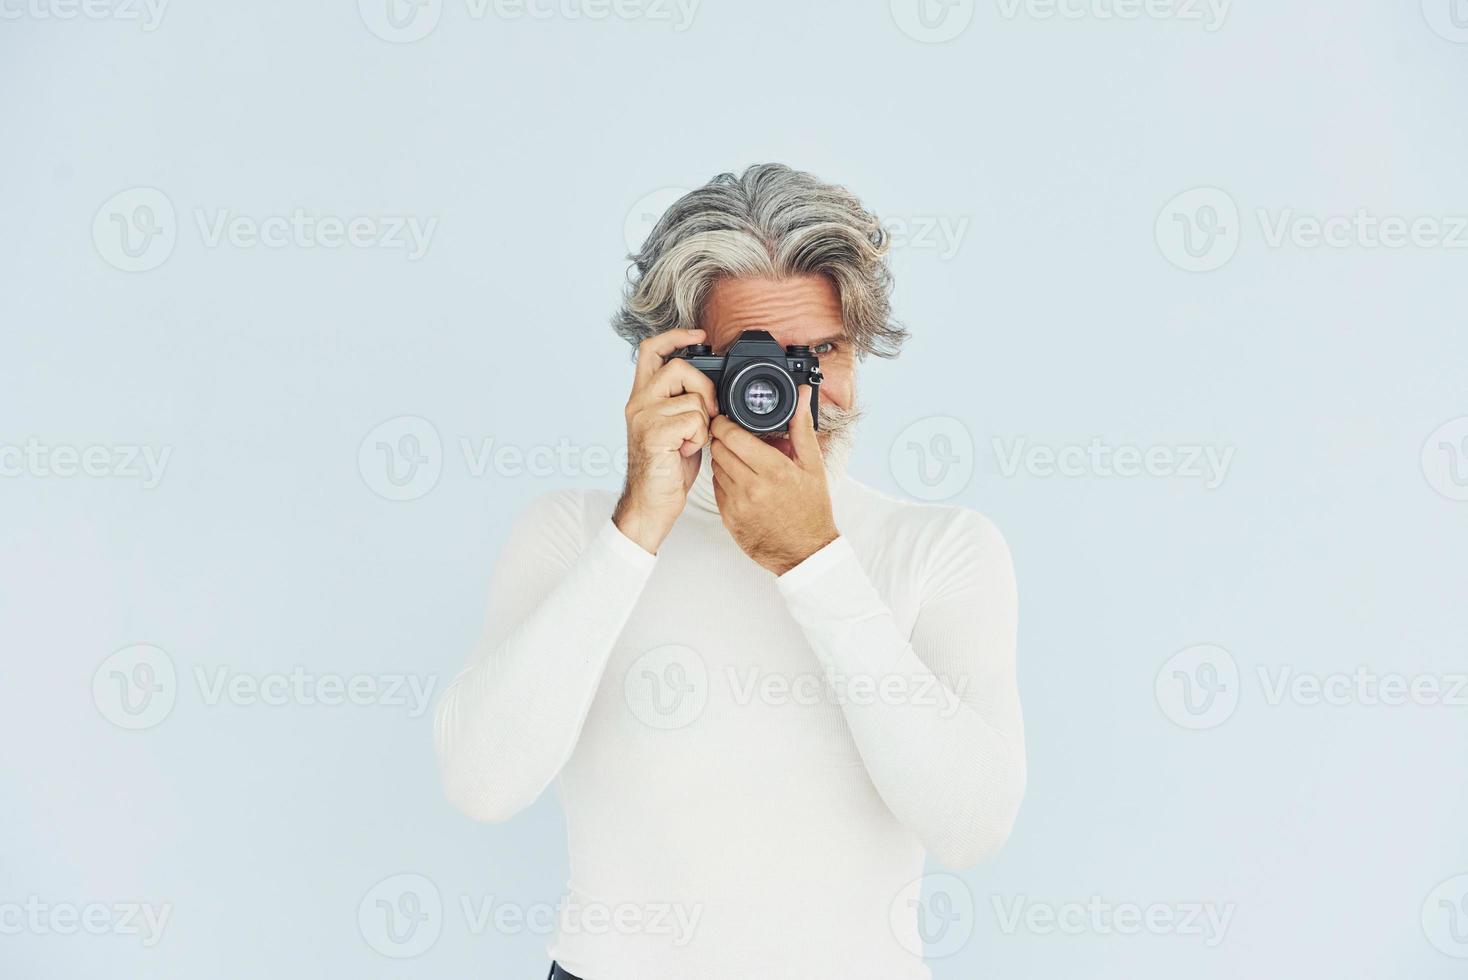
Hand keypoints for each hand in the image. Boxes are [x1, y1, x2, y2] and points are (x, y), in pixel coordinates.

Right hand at [613, 329, 718, 554]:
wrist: (651, 503)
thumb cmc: (666, 469)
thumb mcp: (675, 427)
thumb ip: (683, 402)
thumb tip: (709, 387)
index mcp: (642, 397)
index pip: (651, 350)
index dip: (676, 336)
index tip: (699, 335)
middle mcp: (638, 402)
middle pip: (679, 367)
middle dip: (704, 388)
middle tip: (708, 415)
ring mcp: (643, 417)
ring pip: (693, 398)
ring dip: (703, 422)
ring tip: (689, 441)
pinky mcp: (654, 433)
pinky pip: (693, 420)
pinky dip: (698, 438)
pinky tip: (685, 451)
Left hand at [709, 385, 837, 574]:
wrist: (804, 551)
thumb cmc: (811, 511)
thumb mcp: (813, 466)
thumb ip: (801, 427)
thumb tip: (800, 396)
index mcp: (774, 470)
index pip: (732, 436)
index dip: (725, 423)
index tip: (727, 420)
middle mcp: (752, 487)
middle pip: (718, 449)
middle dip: (722, 438)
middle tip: (733, 437)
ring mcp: (738, 504)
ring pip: (715, 467)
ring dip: (723, 458)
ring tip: (741, 459)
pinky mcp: (728, 517)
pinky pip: (716, 488)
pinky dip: (724, 478)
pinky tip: (740, 479)